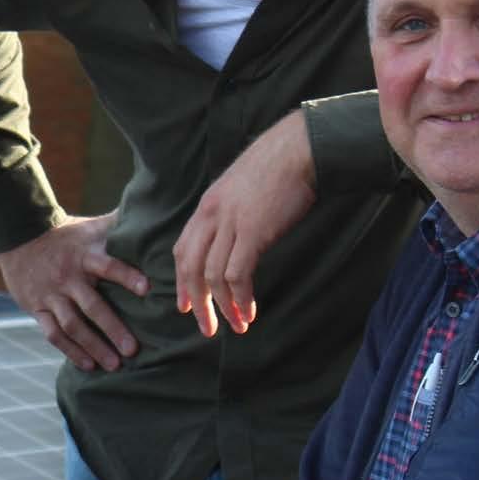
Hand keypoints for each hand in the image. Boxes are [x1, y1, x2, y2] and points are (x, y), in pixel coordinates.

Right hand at [0, 213, 148, 372]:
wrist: (19, 237)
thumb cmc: (66, 234)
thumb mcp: (89, 226)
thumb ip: (117, 225)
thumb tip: (148, 211)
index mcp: (85, 255)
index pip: (109, 266)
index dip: (127, 276)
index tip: (147, 289)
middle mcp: (69, 277)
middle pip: (91, 305)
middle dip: (112, 328)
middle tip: (133, 350)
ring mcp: (52, 295)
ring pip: (72, 325)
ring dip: (94, 346)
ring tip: (114, 365)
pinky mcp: (38, 309)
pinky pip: (54, 334)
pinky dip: (71, 351)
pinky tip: (88, 365)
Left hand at [173, 111, 317, 337]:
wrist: (296, 151)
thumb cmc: (275, 169)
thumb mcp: (239, 189)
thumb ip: (228, 213)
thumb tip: (230, 239)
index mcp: (207, 206)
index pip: (183, 250)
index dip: (182, 282)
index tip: (185, 306)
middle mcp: (212, 216)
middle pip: (192, 267)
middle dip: (196, 302)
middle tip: (206, 328)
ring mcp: (231, 223)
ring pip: (214, 276)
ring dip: (223, 307)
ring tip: (236, 326)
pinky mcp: (253, 232)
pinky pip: (238, 275)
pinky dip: (241, 298)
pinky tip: (249, 311)